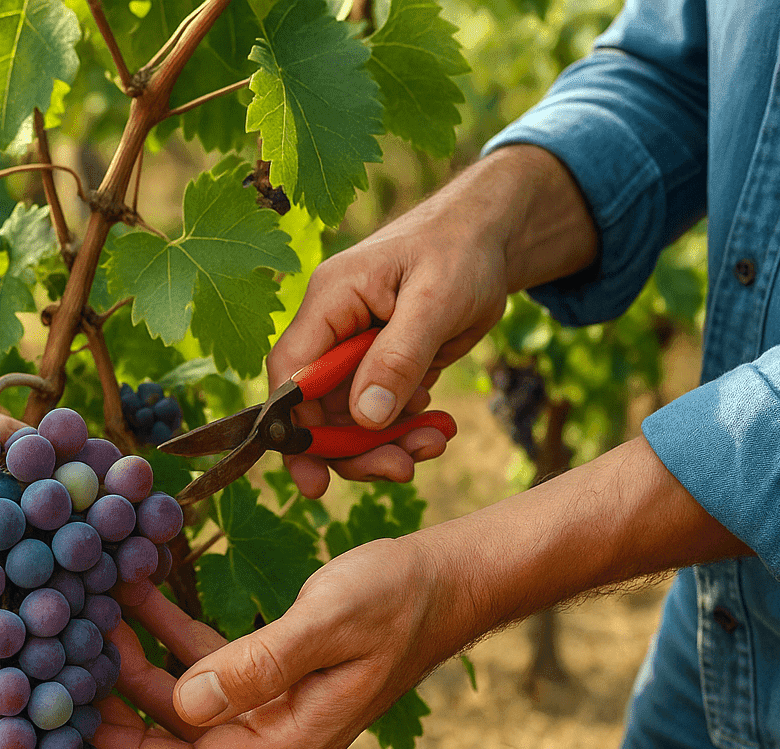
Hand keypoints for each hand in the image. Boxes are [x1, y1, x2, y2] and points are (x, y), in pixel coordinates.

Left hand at [96, 537, 461, 748]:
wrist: (453, 574)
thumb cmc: (401, 597)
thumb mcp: (328, 624)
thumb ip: (259, 665)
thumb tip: (185, 704)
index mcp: (297, 735)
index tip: (83, 729)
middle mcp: (283, 725)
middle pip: (185, 735)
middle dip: (126, 703)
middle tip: (69, 662)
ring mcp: (281, 696)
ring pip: (193, 692)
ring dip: (145, 659)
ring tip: (92, 616)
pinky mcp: (280, 661)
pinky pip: (213, 654)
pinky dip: (175, 627)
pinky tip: (140, 589)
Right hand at [270, 145, 598, 497]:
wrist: (489, 238)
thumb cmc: (460, 251)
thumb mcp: (437, 301)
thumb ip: (398, 356)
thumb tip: (365, 415)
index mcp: (329, 302)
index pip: (290, 375)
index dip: (294, 431)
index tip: (315, 479)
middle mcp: (331, 330)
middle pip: (318, 410)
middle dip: (355, 447)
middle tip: (401, 469)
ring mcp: (352, 351)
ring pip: (351, 419)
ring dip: (387, 443)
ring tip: (434, 442)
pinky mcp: (378, 366)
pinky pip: (379, 413)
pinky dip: (405, 430)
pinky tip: (437, 428)